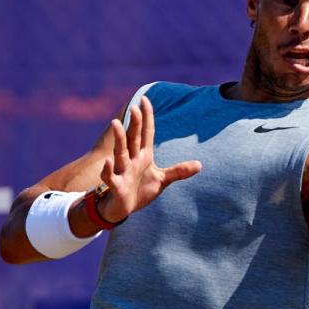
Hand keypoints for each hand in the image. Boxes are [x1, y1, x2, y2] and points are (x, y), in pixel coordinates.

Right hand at [98, 96, 201, 222]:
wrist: (124, 208)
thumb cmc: (140, 190)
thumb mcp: (162, 179)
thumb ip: (179, 171)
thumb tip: (200, 164)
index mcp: (143, 155)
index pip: (146, 132)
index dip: (147, 117)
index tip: (145, 99)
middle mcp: (132, 159)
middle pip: (133, 138)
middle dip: (135, 123)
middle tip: (135, 106)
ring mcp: (122, 171)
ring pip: (120, 152)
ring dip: (119, 138)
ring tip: (116, 123)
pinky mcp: (116, 185)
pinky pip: (109, 176)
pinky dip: (108, 169)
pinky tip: (109, 161)